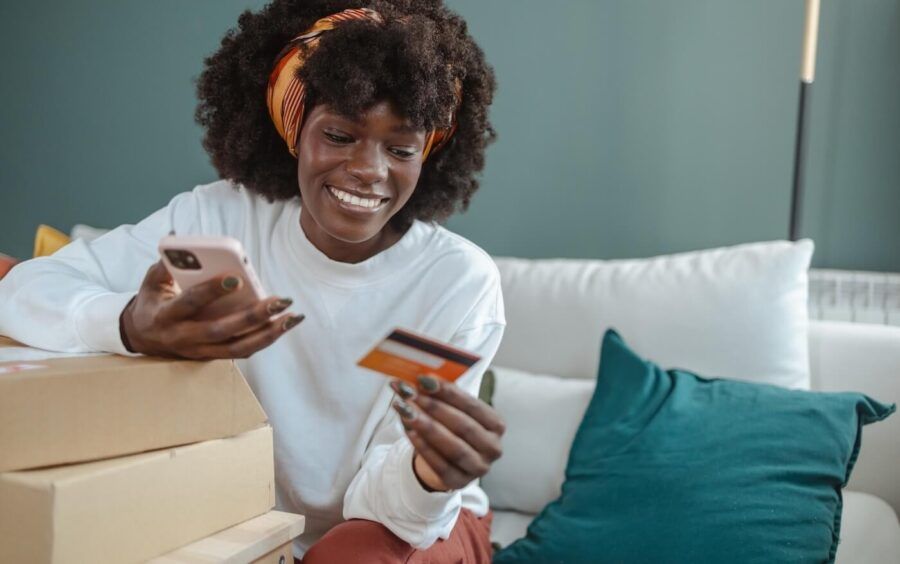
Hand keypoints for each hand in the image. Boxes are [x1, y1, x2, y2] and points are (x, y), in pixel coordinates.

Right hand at [120, 261, 303, 358]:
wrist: (141, 337)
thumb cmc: (153, 301)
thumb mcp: (150, 282)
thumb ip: (165, 262)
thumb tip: (178, 235)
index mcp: (166, 315)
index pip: (190, 303)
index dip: (211, 291)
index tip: (236, 278)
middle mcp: (184, 337)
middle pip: (222, 330)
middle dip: (253, 316)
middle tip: (281, 300)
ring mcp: (199, 351)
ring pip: (237, 348)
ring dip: (268, 333)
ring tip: (293, 317)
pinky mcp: (212, 357)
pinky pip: (242, 352)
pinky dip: (265, 339)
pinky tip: (284, 325)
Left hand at [390, 375, 504, 491]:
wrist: (444, 460)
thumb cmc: (451, 427)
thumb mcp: (454, 410)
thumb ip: (444, 395)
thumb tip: (425, 377)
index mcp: (496, 425)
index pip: (472, 406)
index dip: (448, 392)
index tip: (424, 379)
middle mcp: (493, 448)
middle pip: (462, 426)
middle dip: (434, 407)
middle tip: (410, 394)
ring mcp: (479, 468)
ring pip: (453, 446)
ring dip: (427, 426)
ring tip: (406, 410)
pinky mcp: (459, 482)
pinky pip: (440, 465)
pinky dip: (423, 446)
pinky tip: (409, 431)